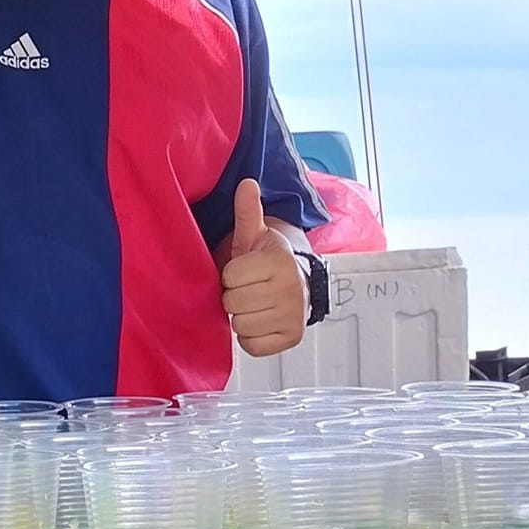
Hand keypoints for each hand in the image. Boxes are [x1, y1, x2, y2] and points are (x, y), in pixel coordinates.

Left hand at [222, 179, 307, 356]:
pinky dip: (251, 338)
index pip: (230, 277)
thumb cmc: (268, 262)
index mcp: (280, 262)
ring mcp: (294, 316)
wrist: (299, 285)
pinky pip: (252, 345)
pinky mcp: (292, 338)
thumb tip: (246, 183)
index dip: (231, 275)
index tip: (245, 272)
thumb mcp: (255, 236)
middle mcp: (291, 288)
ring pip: (241, 325)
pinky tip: (261, 321)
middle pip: (233, 303)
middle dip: (235, 297)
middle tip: (249, 290)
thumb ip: (248, 212)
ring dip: (242, 317)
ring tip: (256, 304)